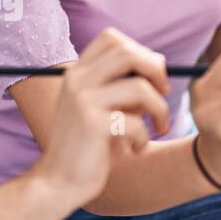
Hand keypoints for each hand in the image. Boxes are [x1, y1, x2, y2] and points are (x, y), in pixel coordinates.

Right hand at [31, 27, 170, 203]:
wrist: (58, 181)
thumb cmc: (85, 146)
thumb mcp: (95, 106)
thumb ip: (116, 84)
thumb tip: (156, 66)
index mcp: (76, 72)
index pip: (112, 38)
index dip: (140, 52)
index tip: (150, 78)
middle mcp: (76, 80)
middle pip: (128, 52)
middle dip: (156, 71)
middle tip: (163, 94)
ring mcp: (82, 101)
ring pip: (140, 88)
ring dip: (159, 109)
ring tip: (158, 127)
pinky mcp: (92, 125)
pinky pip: (136, 122)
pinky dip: (144, 137)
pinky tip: (135, 150)